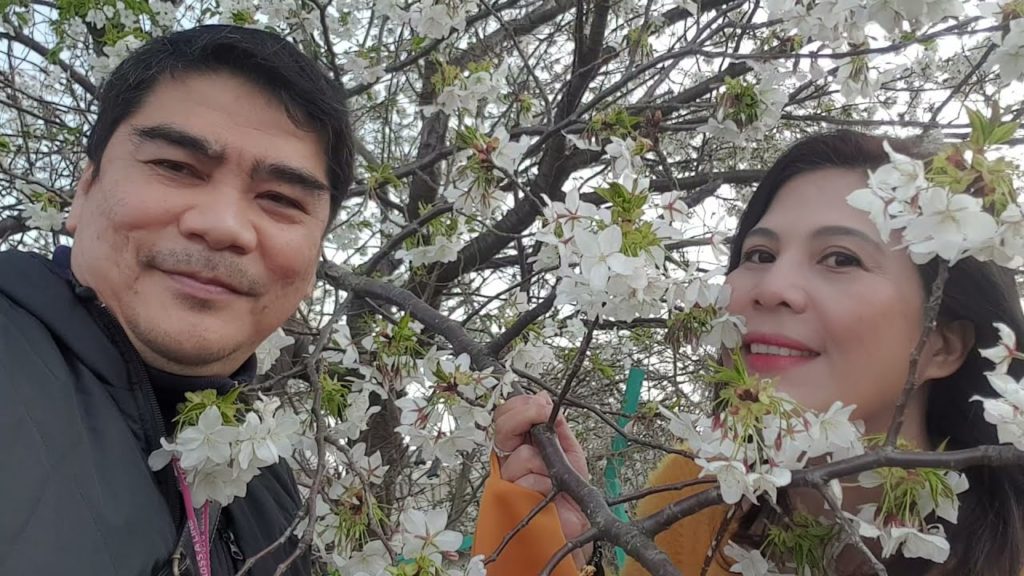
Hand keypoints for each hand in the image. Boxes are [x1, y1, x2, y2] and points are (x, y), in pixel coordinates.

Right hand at [492, 392, 592, 568]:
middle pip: (502, 429)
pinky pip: (526, 480)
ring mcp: (506, 480)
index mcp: (521, 445)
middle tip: (541, 416)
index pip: (507, 417)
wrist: (575, 526)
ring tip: (553, 478)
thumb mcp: (568, 451)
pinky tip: (548, 493)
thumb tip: (542, 397)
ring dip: (544, 464)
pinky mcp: (507, 500)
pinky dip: (543, 484)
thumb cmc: (569, 492)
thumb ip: (557, 426)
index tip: (539, 404)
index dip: (519, 406)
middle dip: (523, 417)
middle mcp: (509, 461)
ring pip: (521, 456)